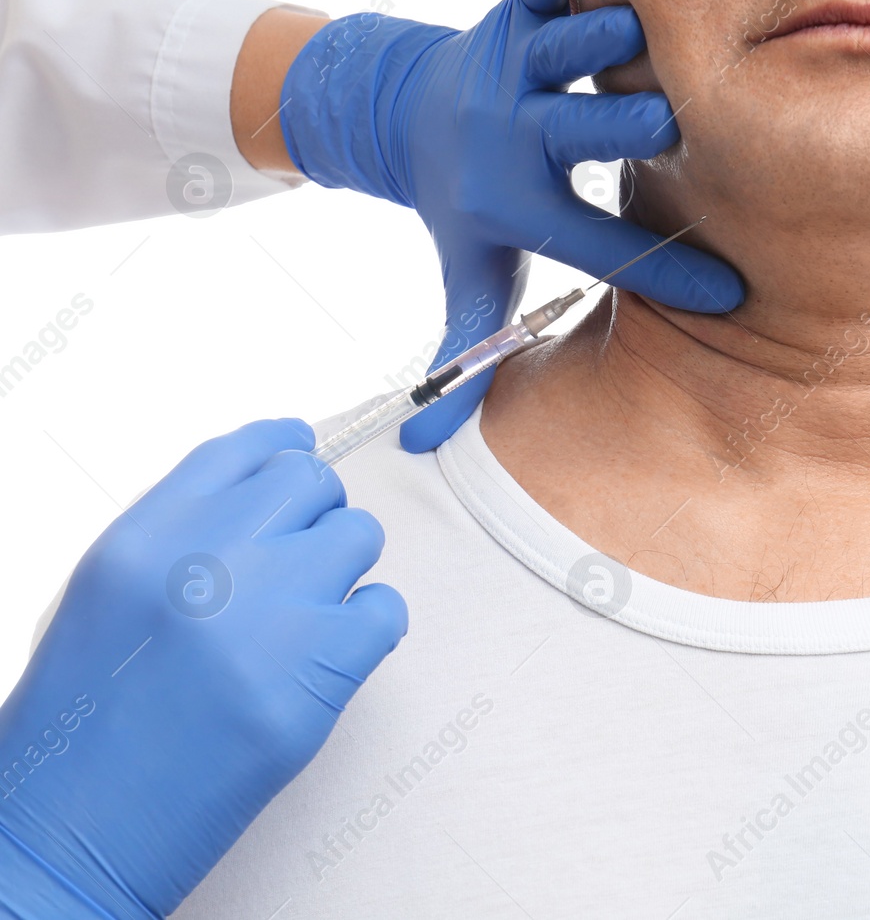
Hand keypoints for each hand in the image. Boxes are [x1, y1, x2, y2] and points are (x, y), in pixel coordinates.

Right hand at [0, 419, 405, 918]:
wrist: (72, 832)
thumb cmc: (85, 723)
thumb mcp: (108, 598)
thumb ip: (181, 540)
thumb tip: (265, 497)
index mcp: (143, 537)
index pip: (240, 451)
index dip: (282, 448)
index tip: (301, 456)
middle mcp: (207, 559)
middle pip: (310, 481)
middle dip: (317, 513)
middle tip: (303, 559)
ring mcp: (268, 613)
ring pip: (359, 534)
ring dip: (346, 568)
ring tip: (306, 617)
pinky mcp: (315, 677)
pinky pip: (386, 609)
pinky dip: (371, 629)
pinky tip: (329, 659)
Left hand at [279, 0, 742, 452]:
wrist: (397, 111)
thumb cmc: (462, 203)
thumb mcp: (468, 278)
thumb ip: (464, 352)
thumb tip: (424, 449)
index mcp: (517, 203)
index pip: (595, 246)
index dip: (664, 274)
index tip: (732, 294)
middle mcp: (516, 133)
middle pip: (575, 131)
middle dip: (626, 130)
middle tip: (674, 128)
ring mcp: (515, 68)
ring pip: (567, 48)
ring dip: (609, 40)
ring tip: (659, 35)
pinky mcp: (512, 14)